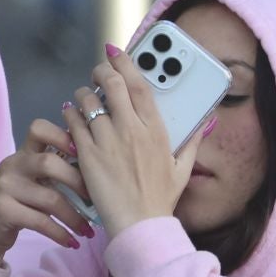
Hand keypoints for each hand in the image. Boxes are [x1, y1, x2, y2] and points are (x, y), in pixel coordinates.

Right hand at [0, 120, 96, 266]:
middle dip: (77, 181)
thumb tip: (95, 170)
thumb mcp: (31, 181)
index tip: (82, 151)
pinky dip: (60, 233)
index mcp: (22, 154)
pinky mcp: (3, 211)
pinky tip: (72, 242)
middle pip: (49, 163)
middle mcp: (12, 166)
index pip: (39, 129)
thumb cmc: (16, 203)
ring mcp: (5, 187)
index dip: (62, 135)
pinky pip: (40, 222)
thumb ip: (53, 170)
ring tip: (88, 230)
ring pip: (50, 198)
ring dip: (74, 217)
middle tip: (94, 199)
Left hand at [62, 47, 204, 238]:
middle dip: (101, 71)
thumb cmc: (161, 199)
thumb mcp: (183, 168)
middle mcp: (132, 130)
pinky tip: (70, 113)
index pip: (140, 85)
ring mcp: (108, 142)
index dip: (127, 63)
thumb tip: (205, 120)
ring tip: (83, 96)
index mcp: (156, 130)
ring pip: (88, 101)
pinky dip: (70, 113)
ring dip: (83, 93)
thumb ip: (193, 140)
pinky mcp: (88, 156)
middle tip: (98, 71)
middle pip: (112, 85)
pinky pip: (74, 123)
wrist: (139, 225)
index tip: (116, 51)